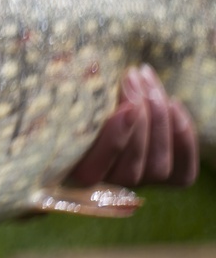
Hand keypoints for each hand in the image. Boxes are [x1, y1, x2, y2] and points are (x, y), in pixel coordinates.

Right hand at [67, 64, 197, 187]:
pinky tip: (173, 104)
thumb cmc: (78, 103)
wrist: (105, 106)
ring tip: (148, 82)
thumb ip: (79, 103)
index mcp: (77, 173)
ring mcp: (142, 182)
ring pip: (159, 166)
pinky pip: (184, 172)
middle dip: (139, 118)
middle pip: (132, 167)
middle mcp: (110, 185)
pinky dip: (184, 139)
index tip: (125, 109)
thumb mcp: (74, 103)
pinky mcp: (168, 178)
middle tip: (132, 79)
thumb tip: (90, 73)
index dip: (114, 140)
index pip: (93, 170)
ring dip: (159, 119)